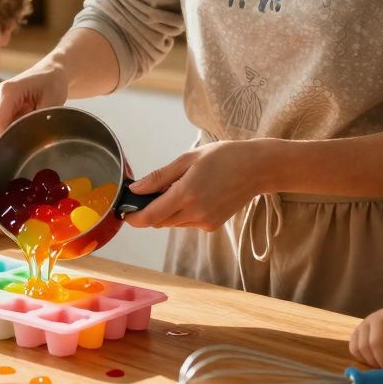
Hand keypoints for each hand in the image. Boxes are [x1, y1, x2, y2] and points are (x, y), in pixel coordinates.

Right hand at [0, 63, 68, 149]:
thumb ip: (41, 121)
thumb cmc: (52, 84)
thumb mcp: (53, 101)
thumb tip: (35, 142)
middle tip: (22, 154)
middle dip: (2, 146)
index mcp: (7, 91)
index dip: (3, 143)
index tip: (18, 156)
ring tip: (24, 135)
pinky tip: (20, 131)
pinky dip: (5, 135)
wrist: (48, 73)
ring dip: (4, 140)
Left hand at [124, 140, 271, 230]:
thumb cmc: (223, 157)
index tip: (125, 212)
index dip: (133, 218)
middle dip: (150, 210)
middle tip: (152, 190)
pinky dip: (182, 212)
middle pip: (159, 221)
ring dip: (167, 210)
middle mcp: (195, 213)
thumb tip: (135, 190)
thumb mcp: (188, 159)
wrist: (257, 169)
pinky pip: (187, 222)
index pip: (150, 217)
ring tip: (181, 187)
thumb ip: (159, 177)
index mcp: (186, 194)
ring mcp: (205, 222)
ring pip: (172, 222)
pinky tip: (196, 194)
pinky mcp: (212, 226)